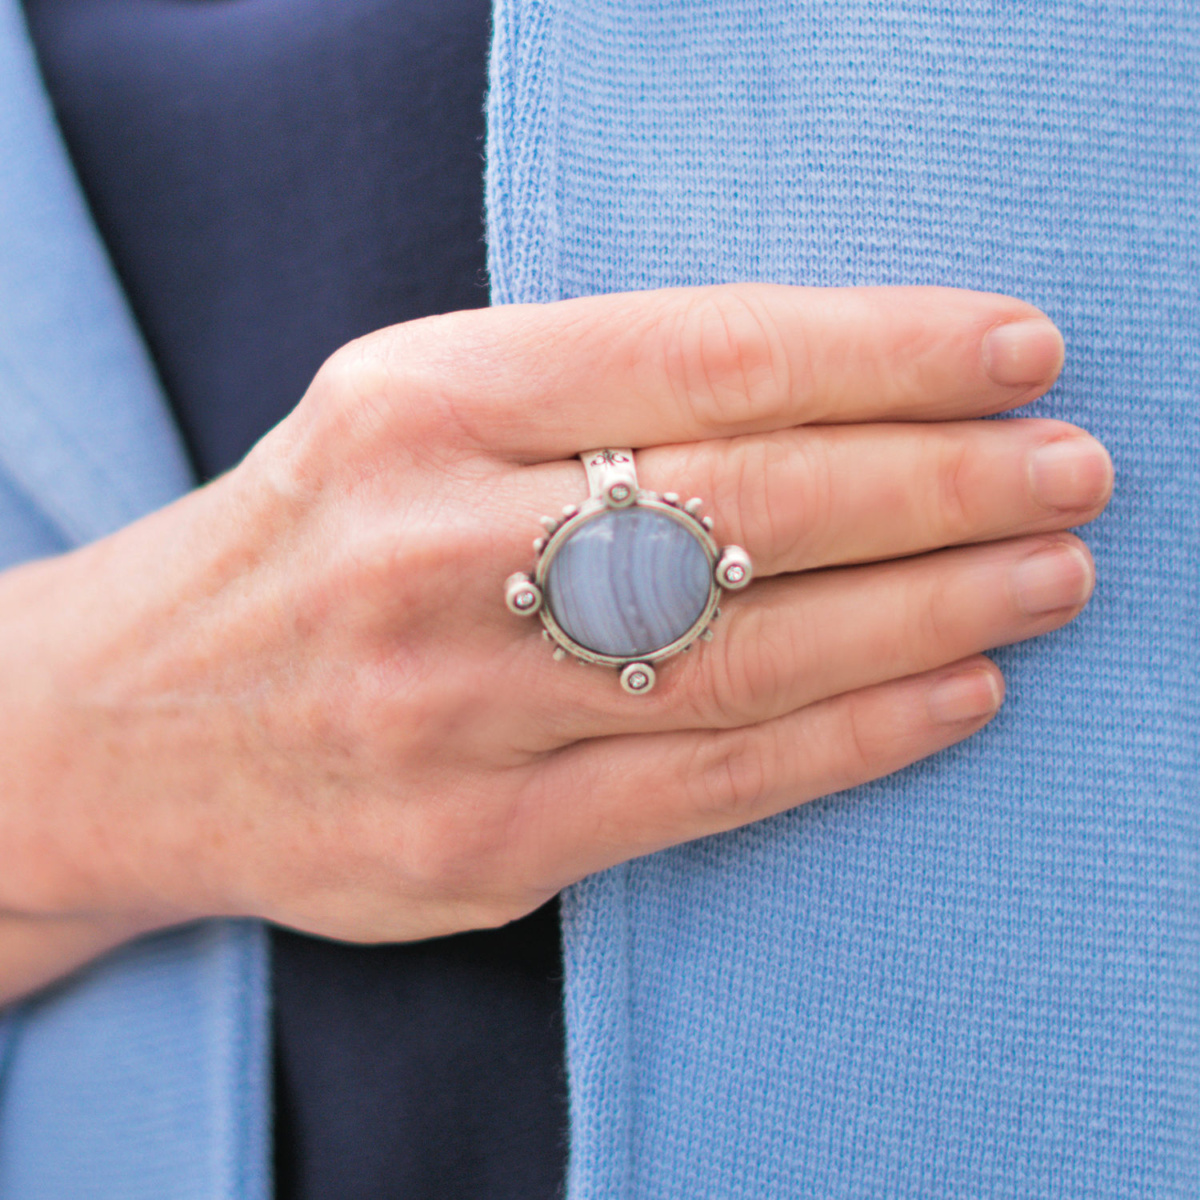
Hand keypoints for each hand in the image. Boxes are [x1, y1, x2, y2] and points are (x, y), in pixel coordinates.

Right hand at [0, 285, 1110, 988]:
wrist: (128, 725)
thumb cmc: (303, 544)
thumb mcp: (410, 417)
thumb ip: (590, 402)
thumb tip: (832, 404)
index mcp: (421, 402)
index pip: (708, 355)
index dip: (886, 351)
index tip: (1016, 353)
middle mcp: (436, 548)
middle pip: (752, 503)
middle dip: (943, 483)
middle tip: (1073, 472)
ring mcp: (457, 713)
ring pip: (752, 656)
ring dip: (933, 613)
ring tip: (1053, 577)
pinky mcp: (481, 845)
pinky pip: (710, 785)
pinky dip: (857, 738)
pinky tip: (958, 696)